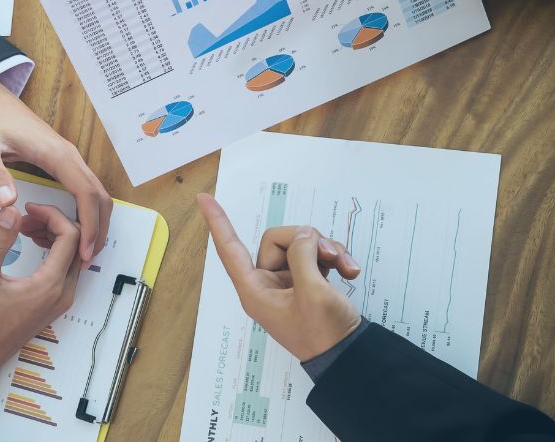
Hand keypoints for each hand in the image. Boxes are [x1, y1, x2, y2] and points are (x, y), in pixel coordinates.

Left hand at [0, 80, 111, 266]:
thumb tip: (9, 203)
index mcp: (56, 155)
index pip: (86, 194)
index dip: (90, 225)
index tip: (84, 251)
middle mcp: (68, 156)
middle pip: (99, 196)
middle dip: (99, 229)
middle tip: (87, 260)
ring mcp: (67, 158)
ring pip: (95, 193)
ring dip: (95, 222)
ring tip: (82, 251)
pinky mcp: (61, 161)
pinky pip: (83, 189)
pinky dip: (85, 211)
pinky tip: (71, 230)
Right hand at [0, 204, 81, 387]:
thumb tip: (11, 211)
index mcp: (49, 285)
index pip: (71, 236)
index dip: (52, 215)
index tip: (29, 209)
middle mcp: (64, 293)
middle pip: (78, 243)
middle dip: (54, 222)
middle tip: (26, 217)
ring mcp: (63, 299)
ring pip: (74, 254)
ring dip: (55, 235)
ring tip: (24, 228)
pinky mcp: (57, 301)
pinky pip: (67, 267)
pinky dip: (55, 249)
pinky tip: (32, 243)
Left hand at [197, 193, 362, 361]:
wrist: (349, 356)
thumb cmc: (324, 334)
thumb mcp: (313, 293)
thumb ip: (303, 257)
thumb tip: (303, 235)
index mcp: (255, 290)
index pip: (230, 249)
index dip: (218, 222)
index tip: (204, 199)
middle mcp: (267, 283)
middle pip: (278, 239)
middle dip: (307, 240)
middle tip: (330, 255)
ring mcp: (288, 281)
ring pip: (300, 244)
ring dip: (326, 249)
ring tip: (345, 267)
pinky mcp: (307, 281)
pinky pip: (315, 254)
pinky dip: (333, 258)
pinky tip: (349, 271)